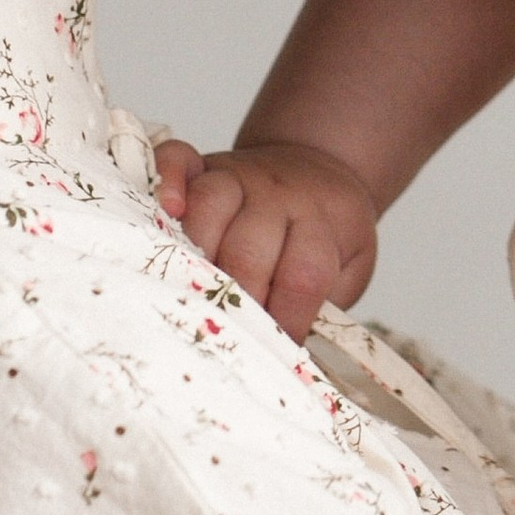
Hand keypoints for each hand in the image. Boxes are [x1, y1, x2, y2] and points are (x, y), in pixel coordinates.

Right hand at [151, 135, 379, 341]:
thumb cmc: (328, 233)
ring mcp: (237, 174)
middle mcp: (276, 195)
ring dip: (195, 255)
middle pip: (249, 249)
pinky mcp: (204, 163)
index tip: (276, 352)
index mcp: (320, 222)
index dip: (287, 321)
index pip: (303, 276)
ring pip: (208, 206)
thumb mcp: (348, 269)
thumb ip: (324, 305)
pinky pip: (177, 158)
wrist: (319, 169)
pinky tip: (166, 209)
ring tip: (189, 294)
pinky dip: (166, 178)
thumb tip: (289, 356)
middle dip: (236, 301)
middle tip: (229, 334)